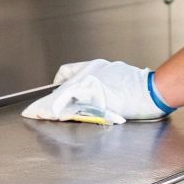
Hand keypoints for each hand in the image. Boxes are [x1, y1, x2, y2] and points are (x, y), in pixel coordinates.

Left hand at [21, 60, 175, 124]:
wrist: (150, 90)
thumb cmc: (139, 85)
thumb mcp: (116, 73)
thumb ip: (100, 80)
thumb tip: (93, 92)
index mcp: (94, 67)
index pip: (66, 72)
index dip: (56, 84)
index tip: (52, 92)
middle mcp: (89, 74)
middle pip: (60, 89)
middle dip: (46, 101)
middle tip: (32, 111)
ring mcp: (90, 86)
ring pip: (62, 98)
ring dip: (48, 108)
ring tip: (35, 115)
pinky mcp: (93, 99)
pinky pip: (71, 106)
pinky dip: (59, 112)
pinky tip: (51, 116)